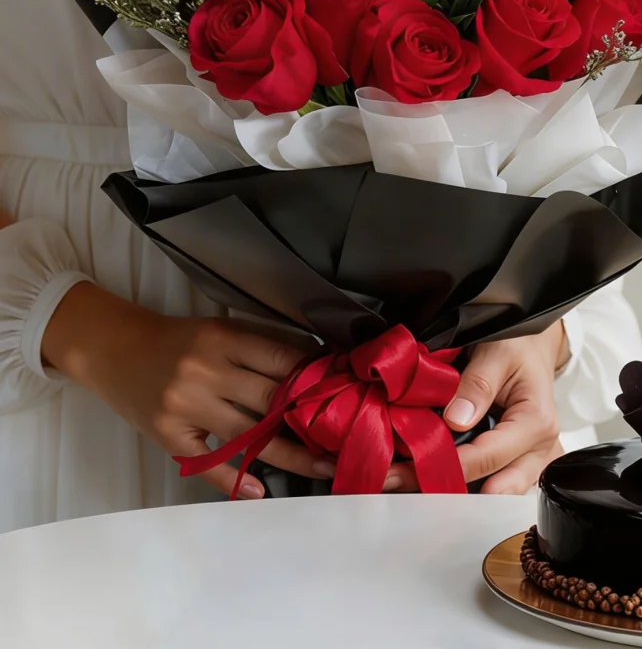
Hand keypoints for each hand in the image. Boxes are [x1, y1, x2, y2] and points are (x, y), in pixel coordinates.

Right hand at [42, 283, 332, 498]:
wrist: (115, 349)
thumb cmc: (178, 339)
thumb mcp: (220, 330)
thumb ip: (260, 347)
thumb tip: (315, 365)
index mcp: (223, 340)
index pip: (281, 359)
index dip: (315, 376)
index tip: (346, 390)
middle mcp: (205, 373)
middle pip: (270, 400)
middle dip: (310, 419)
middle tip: (347, 435)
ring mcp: (186, 408)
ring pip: (248, 436)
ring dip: (289, 453)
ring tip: (324, 466)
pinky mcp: (169, 437)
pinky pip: (208, 464)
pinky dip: (234, 480)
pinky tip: (260, 491)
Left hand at [385, 322, 569, 494]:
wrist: (532, 346)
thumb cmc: (519, 345)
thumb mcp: (498, 352)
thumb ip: (478, 383)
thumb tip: (455, 420)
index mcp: (536, 422)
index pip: (489, 456)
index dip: (449, 465)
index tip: (410, 466)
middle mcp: (539, 449)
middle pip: (493, 488)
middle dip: (447, 490)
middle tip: (401, 483)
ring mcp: (532, 461)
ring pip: (494, 493)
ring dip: (453, 490)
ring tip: (408, 480)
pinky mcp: (520, 463)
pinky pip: (494, 482)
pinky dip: (464, 482)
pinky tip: (431, 475)